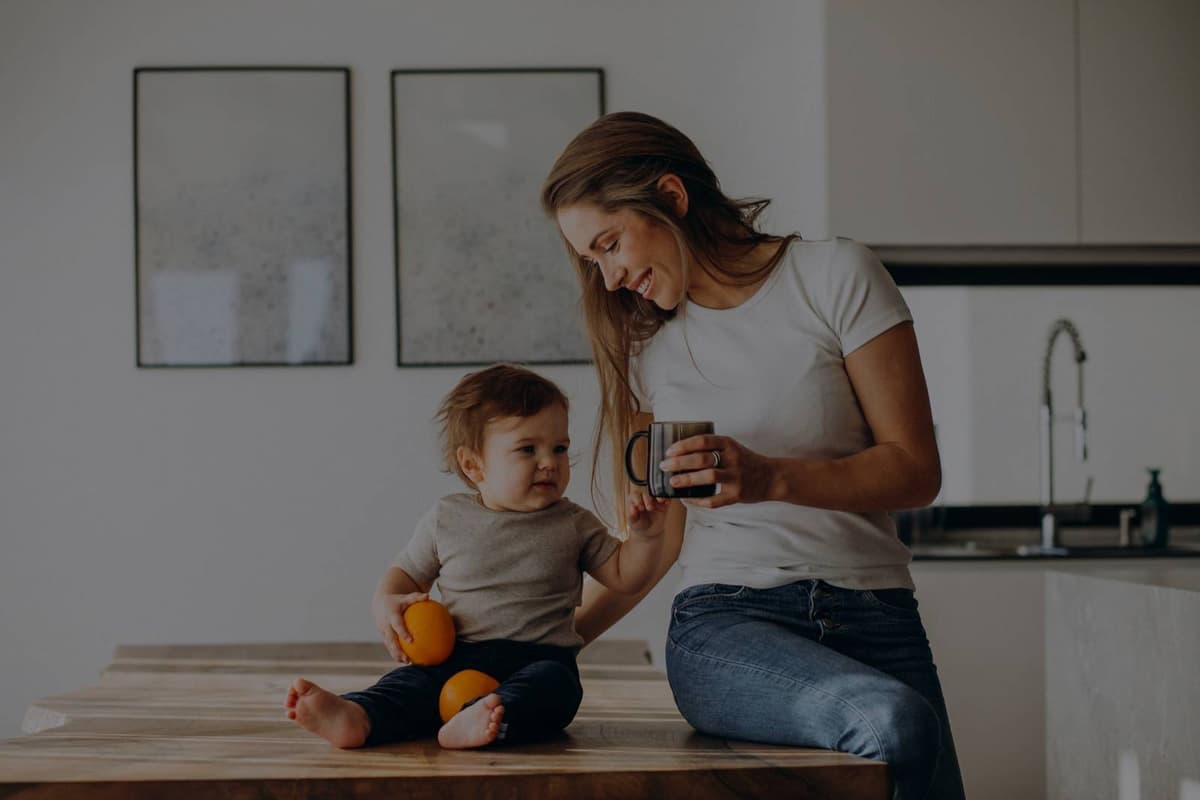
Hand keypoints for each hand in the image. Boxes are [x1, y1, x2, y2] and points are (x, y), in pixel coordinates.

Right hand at [372, 591, 428, 663]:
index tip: (411, 640)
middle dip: (397, 650)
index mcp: (391, 615)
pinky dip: (396, 653)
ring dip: (396, 655)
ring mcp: (383, 632)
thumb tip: (428, 596)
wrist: (380, 604)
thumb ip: (416, 597)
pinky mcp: (383, 636)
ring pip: (388, 645)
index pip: (397, 625)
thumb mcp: (406, 597)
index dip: (402, 633)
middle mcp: (385, 625)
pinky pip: (389, 646)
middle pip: (390, 640)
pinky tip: (406, 659)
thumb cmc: (398, 601)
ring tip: (407, 662)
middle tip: (406, 658)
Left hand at [627, 487, 670, 537]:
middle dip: (648, 499)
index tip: (639, 506)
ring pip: (657, 493)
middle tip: (649, 507)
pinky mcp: (664, 504)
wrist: (649, 531)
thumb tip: (632, 508)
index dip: (637, 499)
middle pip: (646, 493)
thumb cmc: (638, 524)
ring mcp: (655, 500)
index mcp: (635, 499)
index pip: (635, 495)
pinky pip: (667, 499)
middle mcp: (645, 497)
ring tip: (660, 501)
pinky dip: (667, 499)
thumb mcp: (633, 522)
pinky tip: (667, 503)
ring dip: (659, 496)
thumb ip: (631, 516)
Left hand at [661, 434, 775, 508]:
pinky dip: (698, 501)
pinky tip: (687, 499)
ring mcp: (736, 477)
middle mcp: (733, 459)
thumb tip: (681, 453)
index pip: (702, 441)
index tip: (669, 451)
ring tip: (673, 482)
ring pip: (707, 477)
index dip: (683, 445)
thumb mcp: (732, 448)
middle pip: (701, 458)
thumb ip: (713, 448)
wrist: (772, 477)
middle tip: (664, 466)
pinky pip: (714, 500)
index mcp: (729, 444)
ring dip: (687, 479)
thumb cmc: (747, 461)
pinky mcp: (737, 495)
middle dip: (679, 462)